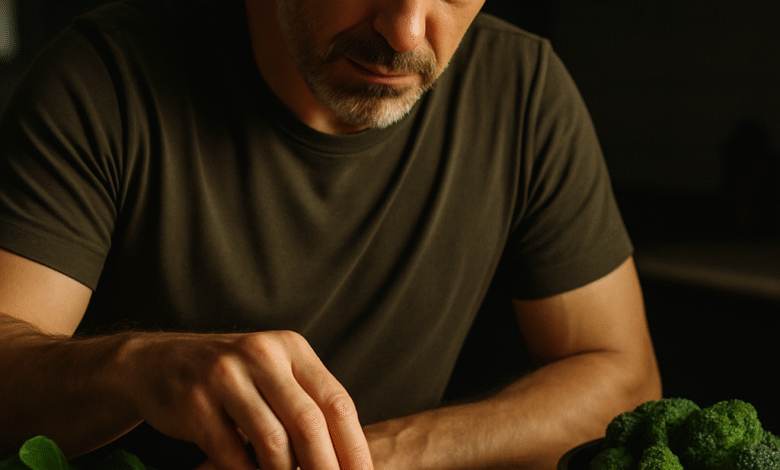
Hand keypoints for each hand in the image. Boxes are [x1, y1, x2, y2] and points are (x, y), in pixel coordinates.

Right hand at [121, 330, 372, 469]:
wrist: (154, 363)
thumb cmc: (229, 378)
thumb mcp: (272, 373)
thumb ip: (306, 404)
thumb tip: (346, 458)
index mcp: (291, 348)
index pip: (336, 401)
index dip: (354, 446)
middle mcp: (262, 355)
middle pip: (309, 423)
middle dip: (327, 469)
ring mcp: (225, 376)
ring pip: (273, 442)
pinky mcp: (195, 403)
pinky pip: (232, 454)